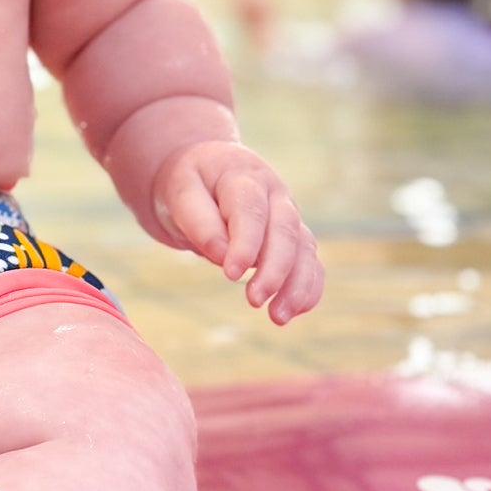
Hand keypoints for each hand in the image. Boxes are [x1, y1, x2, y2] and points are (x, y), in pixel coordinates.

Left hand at [150, 141, 322, 323]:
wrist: (204, 173)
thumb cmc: (189, 183)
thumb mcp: (180, 192)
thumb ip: (199, 221)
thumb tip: (221, 256)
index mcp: (242, 176)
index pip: (250, 210)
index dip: (246, 243)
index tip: (231, 274)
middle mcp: (274, 193)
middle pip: (285, 230)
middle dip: (275, 269)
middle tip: (254, 299)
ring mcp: (288, 215)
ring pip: (304, 248)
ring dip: (297, 285)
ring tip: (277, 317)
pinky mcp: (294, 237)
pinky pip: (310, 262)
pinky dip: (308, 288)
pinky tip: (292, 312)